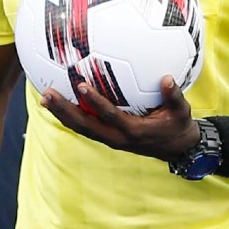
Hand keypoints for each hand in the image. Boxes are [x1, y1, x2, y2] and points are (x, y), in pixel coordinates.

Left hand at [40, 76, 199, 163]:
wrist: (178, 149)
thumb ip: (174, 96)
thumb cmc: (179, 126)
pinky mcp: (109, 138)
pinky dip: (71, 117)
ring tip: (46, 99)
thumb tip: (166, 79)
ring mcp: (111, 140)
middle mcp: (117, 138)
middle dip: (64, 110)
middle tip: (47, 94)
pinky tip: (60, 106)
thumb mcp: (182, 111)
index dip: (95, 101)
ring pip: (81, 128)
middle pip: (85, 125)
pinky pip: (86, 128)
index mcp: (134, 131)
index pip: (110, 115)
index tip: (81, 85)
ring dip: (62, 114)